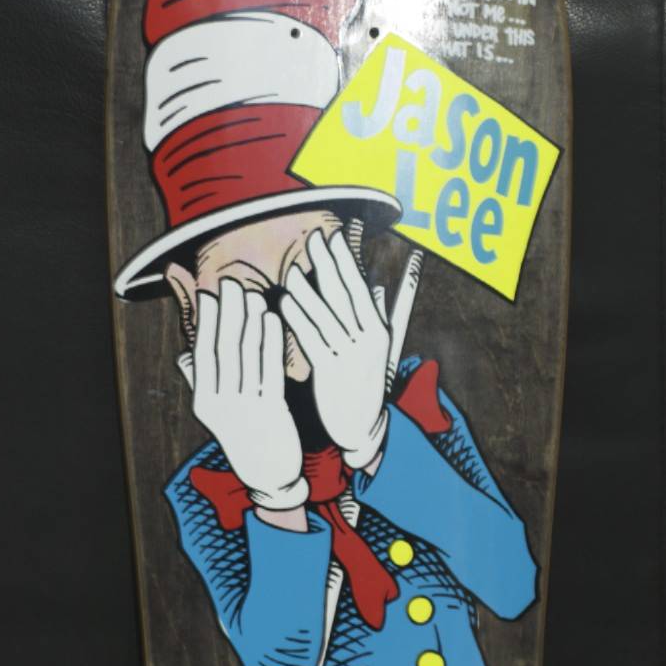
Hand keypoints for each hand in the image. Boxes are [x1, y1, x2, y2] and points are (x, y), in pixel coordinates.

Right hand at [177, 280, 306, 510]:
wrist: (269, 475)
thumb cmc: (244, 436)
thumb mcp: (218, 413)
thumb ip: (203, 383)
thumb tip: (186, 355)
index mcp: (204, 402)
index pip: (203, 354)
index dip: (206, 322)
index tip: (210, 294)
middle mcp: (220, 404)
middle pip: (223, 349)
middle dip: (227, 313)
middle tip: (231, 284)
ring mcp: (245, 407)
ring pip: (246, 356)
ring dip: (249, 321)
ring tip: (252, 294)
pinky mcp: (272, 410)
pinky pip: (269, 369)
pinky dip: (270, 341)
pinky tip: (272, 319)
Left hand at [281, 230, 389, 469]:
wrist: (361, 428)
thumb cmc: (366, 383)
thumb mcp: (379, 350)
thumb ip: (379, 316)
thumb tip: (377, 286)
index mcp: (380, 330)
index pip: (360, 288)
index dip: (346, 262)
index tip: (333, 237)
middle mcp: (368, 340)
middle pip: (345, 296)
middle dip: (329, 265)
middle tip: (313, 239)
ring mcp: (350, 357)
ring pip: (326, 317)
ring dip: (309, 292)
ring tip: (293, 270)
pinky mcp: (331, 373)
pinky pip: (312, 340)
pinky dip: (299, 320)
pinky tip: (285, 303)